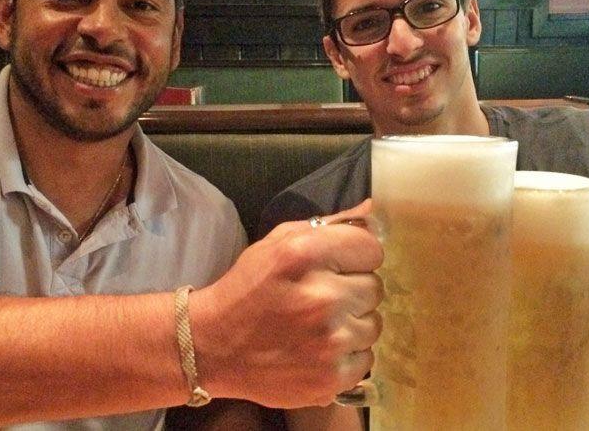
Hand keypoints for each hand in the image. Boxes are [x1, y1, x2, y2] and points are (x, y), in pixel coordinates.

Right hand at [193, 200, 382, 407]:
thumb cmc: (248, 289)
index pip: (371, 248)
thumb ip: (327, 226)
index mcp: (306, 254)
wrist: (213, 346)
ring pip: (373, 324)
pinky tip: (317, 351)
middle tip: (320, 300)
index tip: (336, 268)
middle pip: (374, 287)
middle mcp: (322, 296)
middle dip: (351, 292)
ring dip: (351, 325)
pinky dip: (346, 357)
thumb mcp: (277, 244)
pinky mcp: (332, 377)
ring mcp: (329, 341)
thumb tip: (371, 212)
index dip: (355, 257)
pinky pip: (366, 359)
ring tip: (318, 327)